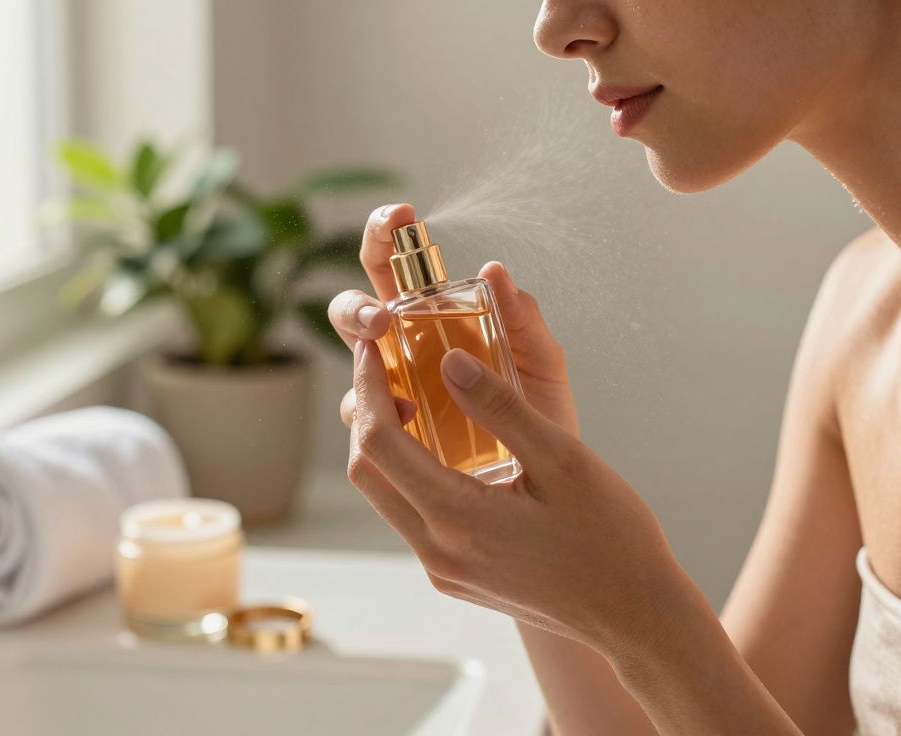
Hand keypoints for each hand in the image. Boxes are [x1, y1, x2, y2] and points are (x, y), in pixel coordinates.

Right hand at [328, 203, 579, 436]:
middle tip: (381, 319)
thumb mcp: (542, 361)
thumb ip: (523, 318)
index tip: (401, 215)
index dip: (385, 233)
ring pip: (354, 366)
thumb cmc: (540, 410)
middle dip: (355, 308)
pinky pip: (366, 421)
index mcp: (432, 316)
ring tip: (389, 367)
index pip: (393, 265)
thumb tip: (494, 269)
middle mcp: (402, 349)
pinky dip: (378, 412)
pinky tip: (408, 412)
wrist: (549, 479)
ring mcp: (393, 392)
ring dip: (361, 364)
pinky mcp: (395, 437)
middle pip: (351, 312)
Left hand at [328, 204, 684, 652]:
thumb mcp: (562, 458)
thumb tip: (450, 361)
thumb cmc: (610, 536)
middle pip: (368, 471)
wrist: (634, 614)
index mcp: (457, 518)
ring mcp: (443, 571)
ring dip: (387, 445)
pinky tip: (442, 447)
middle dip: (367, 413)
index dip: (368, 387)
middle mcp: (437, 552)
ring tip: (413, 398)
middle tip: (386, 367)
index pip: (380, 442)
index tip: (373, 346)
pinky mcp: (456, 578)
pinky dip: (411, 474)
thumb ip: (501, 408)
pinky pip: (413, 518)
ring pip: (386, 496)